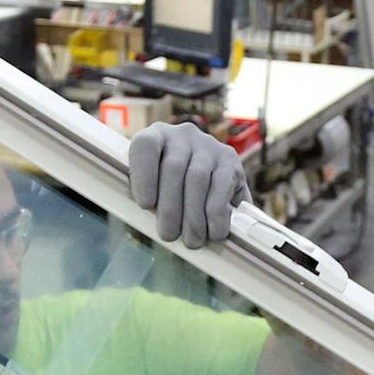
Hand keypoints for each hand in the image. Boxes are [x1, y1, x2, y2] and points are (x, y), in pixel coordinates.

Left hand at [128, 121, 247, 249]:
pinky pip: (222, 187)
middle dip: (170, 208)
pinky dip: (216, 214)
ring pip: (197, 179)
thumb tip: (151, 222)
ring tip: (191, 240)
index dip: (143, 176)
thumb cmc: (171, 193)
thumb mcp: (154, 190)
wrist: (209, 186)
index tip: (144, 205)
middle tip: (168, 235)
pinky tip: (213, 232)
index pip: (145, 146)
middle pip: (173, 168)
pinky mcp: (230, 159)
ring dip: (193, 216)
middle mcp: (183, 135)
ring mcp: (209, 145)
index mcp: (156, 137)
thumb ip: (149, 199)